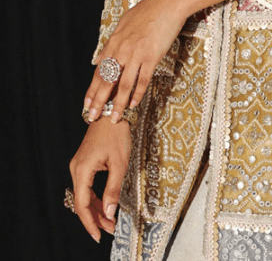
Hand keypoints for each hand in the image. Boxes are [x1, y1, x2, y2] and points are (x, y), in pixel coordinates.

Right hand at [69, 116, 131, 241]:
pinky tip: (103, 206)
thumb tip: (109, 212)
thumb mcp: (119, 163)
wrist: (112, 112)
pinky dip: (94, 198)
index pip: (82, 204)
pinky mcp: (83, 163)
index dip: (90, 222)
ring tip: (109, 222)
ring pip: (83, 195)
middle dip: (95, 218)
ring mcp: (78, 165)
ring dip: (95, 209)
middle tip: (110, 230)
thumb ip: (113, 189)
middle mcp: (76, 169)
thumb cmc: (116, 134)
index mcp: (82, 170)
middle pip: (81, 202)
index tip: (100, 236)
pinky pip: (86, 186)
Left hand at [85, 0, 184, 122]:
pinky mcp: (152, 56)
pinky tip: (133, 104)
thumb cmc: (146, 11)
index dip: (92, 90)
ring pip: (124, 85)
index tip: (86, 104)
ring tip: (114, 118)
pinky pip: (143, 79)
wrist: (166, 3)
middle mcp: (122, 50)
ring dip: (118, 104)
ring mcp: (136, 54)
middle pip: (107, 81)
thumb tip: (99, 58)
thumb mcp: (123, 24)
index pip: (99, 71)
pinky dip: (137, 93)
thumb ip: (111, 43)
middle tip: (92, 117)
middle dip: (99, 101)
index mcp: (114, 43)